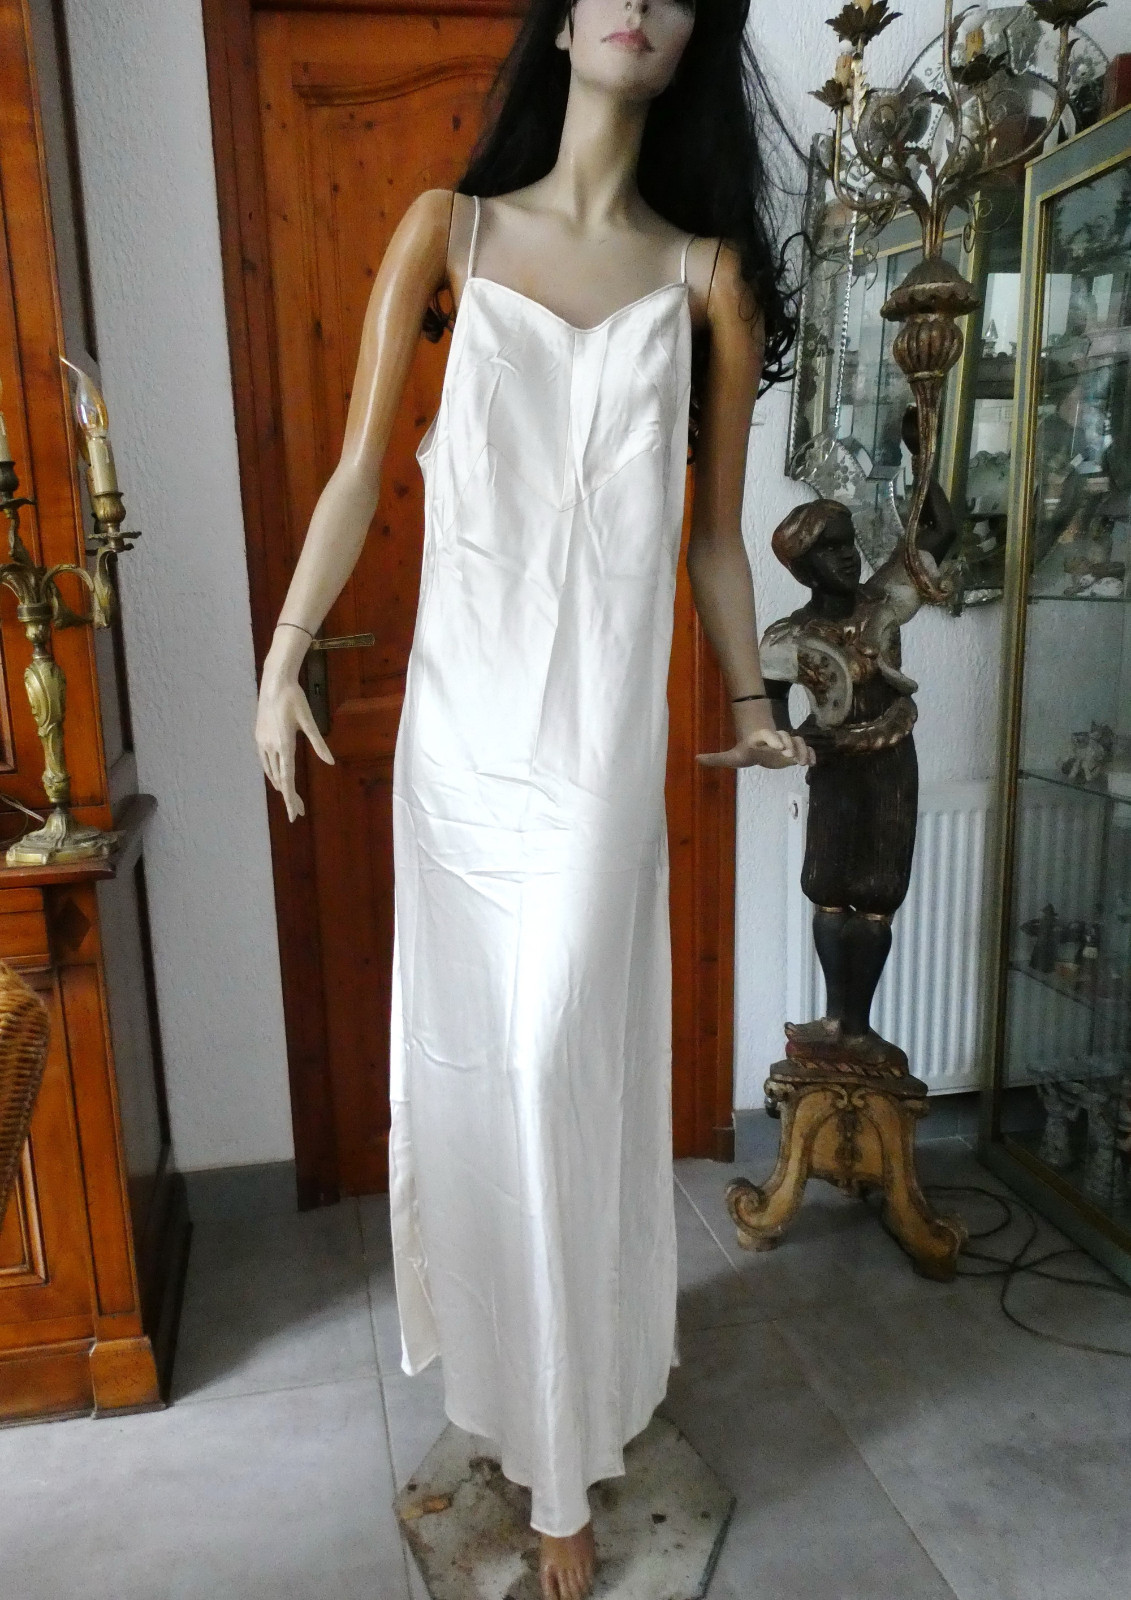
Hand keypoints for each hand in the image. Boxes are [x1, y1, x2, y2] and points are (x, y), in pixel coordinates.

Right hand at [255, 633, 334, 821]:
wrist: (274, 682)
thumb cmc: (295, 699)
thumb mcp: (310, 721)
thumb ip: (319, 743)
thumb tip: (331, 762)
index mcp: (285, 745)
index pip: (288, 779)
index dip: (290, 799)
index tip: (293, 815)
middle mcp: (271, 746)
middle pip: (280, 779)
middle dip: (289, 796)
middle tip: (298, 811)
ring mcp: (262, 742)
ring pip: (271, 771)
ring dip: (280, 784)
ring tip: (289, 796)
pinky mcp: (258, 736)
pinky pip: (265, 760)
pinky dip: (272, 771)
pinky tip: (277, 774)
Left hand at [697, 726, 814, 769]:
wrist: (759, 748)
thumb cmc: (745, 751)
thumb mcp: (731, 757)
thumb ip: (715, 758)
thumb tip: (696, 758)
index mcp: (760, 739)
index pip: (766, 734)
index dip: (772, 738)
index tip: (778, 747)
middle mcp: (775, 740)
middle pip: (785, 736)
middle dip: (789, 745)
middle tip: (790, 757)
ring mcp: (786, 745)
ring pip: (798, 741)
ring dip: (802, 750)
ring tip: (803, 763)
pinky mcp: (795, 752)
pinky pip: (806, 749)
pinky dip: (811, 754)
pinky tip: (812, 763)